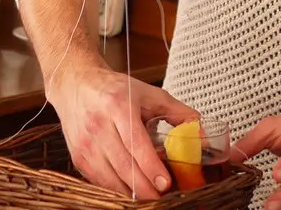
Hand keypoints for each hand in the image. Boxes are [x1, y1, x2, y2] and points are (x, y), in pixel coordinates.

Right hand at [47, 63, 197, 198]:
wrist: (77, 85)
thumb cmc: (116, 90)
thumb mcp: (150, 94)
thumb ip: (179, 113)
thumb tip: (203, 134)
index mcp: (119, 106)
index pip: (136, 143)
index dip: (151, 167)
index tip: (166, 183)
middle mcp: (99, 126)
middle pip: (124, 166)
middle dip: (146, 187)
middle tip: (163, 195)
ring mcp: (86, 144)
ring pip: (110, 178)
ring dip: (132, 192)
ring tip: (151, 194)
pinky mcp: (78, 158)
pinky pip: (100, 181)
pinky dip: (117, 189)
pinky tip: (132, 189)